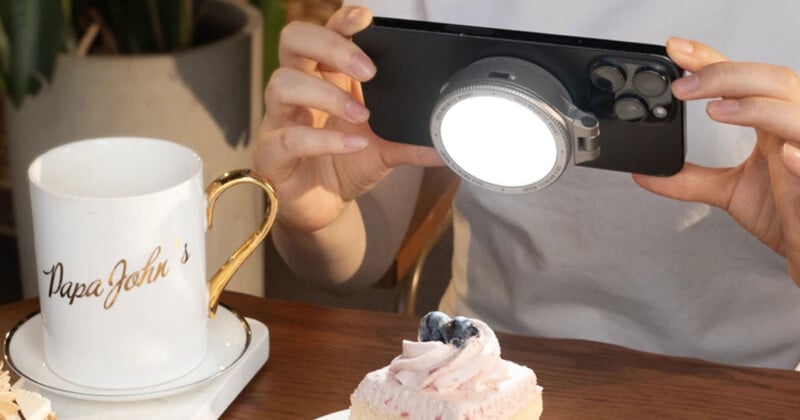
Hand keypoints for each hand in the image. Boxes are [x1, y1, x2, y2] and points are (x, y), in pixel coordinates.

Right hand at [254, 6, 441, 232]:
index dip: (339, 21)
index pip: (322, 33)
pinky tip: (354, 145)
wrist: (324, 208)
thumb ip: (411, 142)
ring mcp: (280, 119)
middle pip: (293, 41)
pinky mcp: (271, 153)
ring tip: (361, 113)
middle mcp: (298, 91)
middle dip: (330, 46)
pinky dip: (324, 139)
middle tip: (367, 70)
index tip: (366, 19)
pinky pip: (289, 137)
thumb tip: (450, 143)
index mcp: (324, 78)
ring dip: (326, 94)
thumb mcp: (384, 150)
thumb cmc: (344, 166)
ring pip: (283, 83)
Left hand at [633, 37, 799, 284]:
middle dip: (725, 77)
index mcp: (773, 122)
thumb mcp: (730, 192)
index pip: (743, 79)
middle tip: (683, 86)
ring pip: (793, 112)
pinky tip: (785, 153)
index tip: (675, 51)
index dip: (710, 61)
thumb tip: (646, 172)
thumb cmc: (786, 212)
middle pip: (771, 82)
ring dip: (755, 107)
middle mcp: (793, 127)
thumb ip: (689, 180)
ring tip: (716, 109)